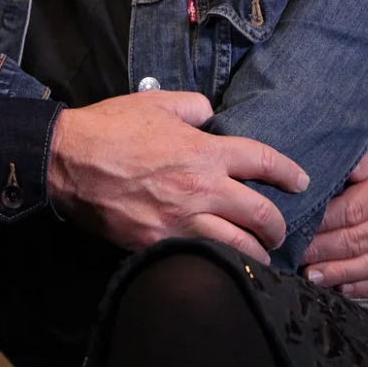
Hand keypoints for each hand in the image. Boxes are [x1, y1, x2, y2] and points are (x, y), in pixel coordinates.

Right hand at [49, 92, 309, 261]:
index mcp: (204, 151)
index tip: (300, 181)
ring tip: (261, 256)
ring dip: (257, 253)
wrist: (67, 161)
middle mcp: (202, 188)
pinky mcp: (159, 243)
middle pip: (262, 214)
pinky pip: (203, 257)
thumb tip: (210, 115)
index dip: (288, 172)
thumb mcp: (155, 102)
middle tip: (281, 230)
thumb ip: (192, 106)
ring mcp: (181, 220)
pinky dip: (219, 262)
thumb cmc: (109, 128)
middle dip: (279, 226)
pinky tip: (223, 264)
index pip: (263, 161)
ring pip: (240, 246)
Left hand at [301, 129, 367, 297]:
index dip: (322, 223)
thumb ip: (355, 154)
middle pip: (356, 240)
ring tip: (311, 275)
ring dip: (339, 273)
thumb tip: (337, 167)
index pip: (351, 211)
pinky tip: (341, 288)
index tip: (295, 227)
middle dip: (322, 250)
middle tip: (294, 254)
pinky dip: (365, 288)